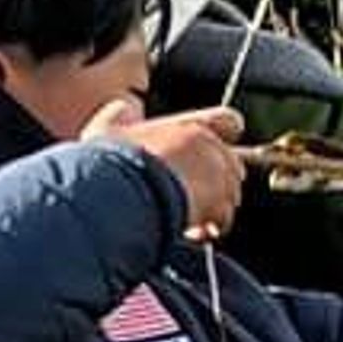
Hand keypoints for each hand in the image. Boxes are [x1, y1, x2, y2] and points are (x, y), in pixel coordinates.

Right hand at [84, 98, 245, 238]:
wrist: (122, 189)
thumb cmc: (112, 161)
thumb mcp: (108, 129)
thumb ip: (119, 116)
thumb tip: (122, 107)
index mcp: (189, 129)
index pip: (229, 121)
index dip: (228, 132)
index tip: (219, 149)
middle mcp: (211, 149)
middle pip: (234, 166)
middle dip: (216, 184)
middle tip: (193, 199)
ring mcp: (219, 177)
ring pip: (230, 196)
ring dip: (211, 210)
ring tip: (189, 222)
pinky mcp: (219, 205)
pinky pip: (223, 221)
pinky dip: (209, 230)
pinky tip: (191, 235)